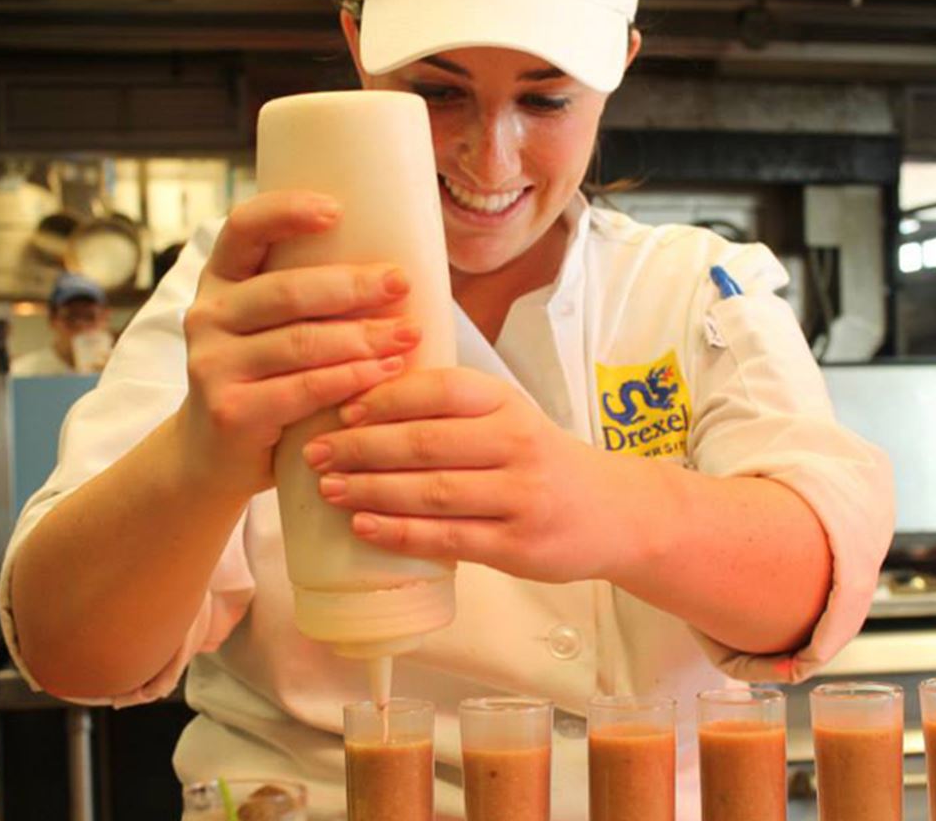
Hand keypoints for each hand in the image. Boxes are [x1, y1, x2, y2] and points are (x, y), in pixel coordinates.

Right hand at [176, 190, 422, 496]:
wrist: (215, 455)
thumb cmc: (265, 379)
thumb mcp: (270, 327)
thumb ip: (308, 298)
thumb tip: (395, 269)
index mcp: (220, 280)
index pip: (243, 229)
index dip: (285, 212)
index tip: (337, 210)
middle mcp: (207, 315)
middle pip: (286, 291)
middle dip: (352, 286)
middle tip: (401, 284)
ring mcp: (211, 364)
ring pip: (300, 342)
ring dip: (362, 337)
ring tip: (408, 334)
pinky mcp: (230, 410)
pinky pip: (302, 388)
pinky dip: (350, 379)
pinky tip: (385, 372)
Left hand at [303, 367, 643, 583]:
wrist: (618, 513)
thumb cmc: (544, 461)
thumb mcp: (511, 416)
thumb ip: (455, 408)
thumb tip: (364, 397)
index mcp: (508, 404)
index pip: (441, 391)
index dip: (387, 398)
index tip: (343, 408)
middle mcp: (517, 444)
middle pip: (427, 443)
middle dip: (362, 447)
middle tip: (317, 452)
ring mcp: (520, 497)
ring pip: (432, 492)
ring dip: (372, 489)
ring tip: (329, 487)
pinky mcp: (517, 545)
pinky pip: (447, 538)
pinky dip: (399, 532)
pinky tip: (363, 526)